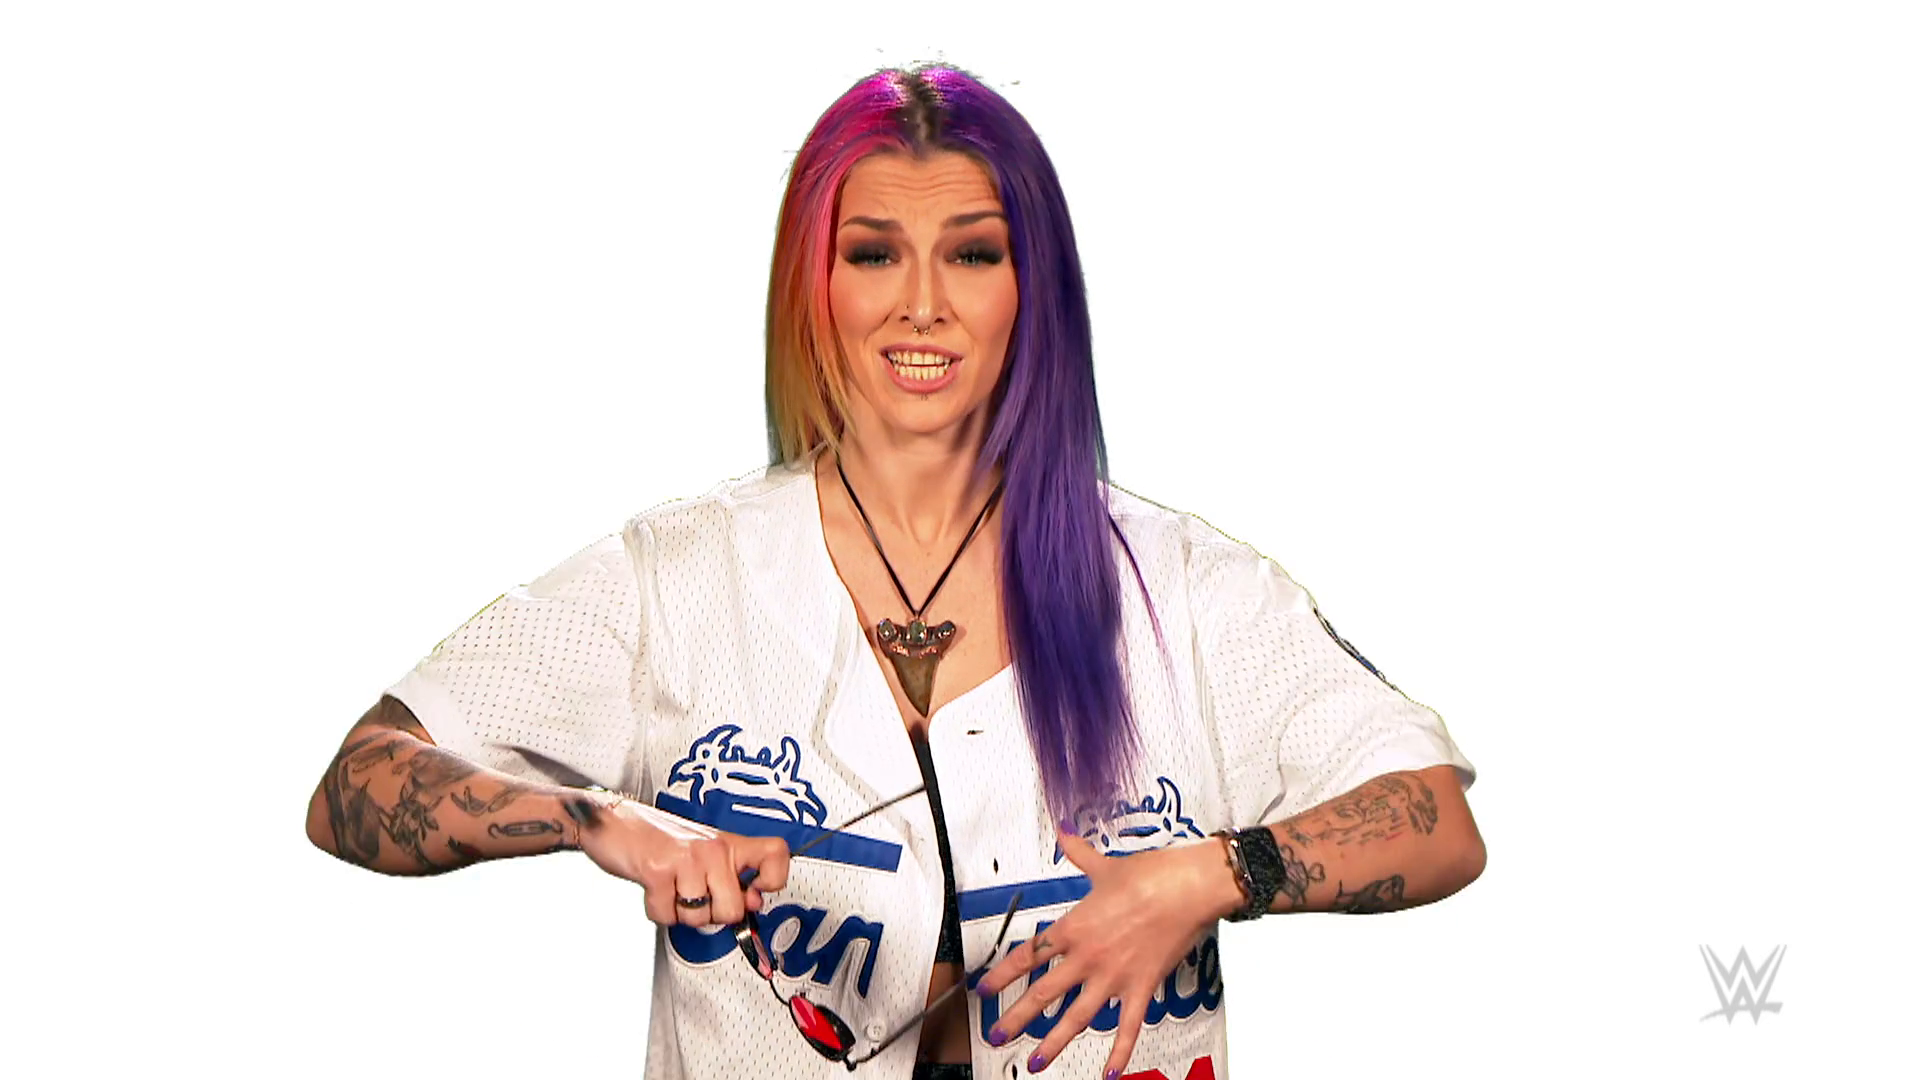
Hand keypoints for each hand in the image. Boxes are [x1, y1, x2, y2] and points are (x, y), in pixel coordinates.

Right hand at [577, 796, 790, 927]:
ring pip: (699, 918)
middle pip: (733, 910)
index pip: (777, 855)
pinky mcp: (659, 870)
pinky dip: (658, 911)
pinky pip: (667, 915)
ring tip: (671, 888)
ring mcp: (687, 859)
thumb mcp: (703, 853)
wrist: (614, 822)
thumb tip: (754, 901)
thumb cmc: (659, 839)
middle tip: (695, 895)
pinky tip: (655, 890)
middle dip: (711, 915)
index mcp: (728, 844)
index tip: (756, 890)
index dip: (774, 879)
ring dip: (680, 913)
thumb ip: (730, 876)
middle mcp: (713, 849)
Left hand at [974, 830, 1242, 1075]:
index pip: (1028, 954)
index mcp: (1074, 927)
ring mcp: (1113, 977)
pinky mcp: (1141, 988)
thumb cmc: (1149, 875)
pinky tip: (1110, 1073)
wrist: (1188, 888)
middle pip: (1043, 993)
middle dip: (1017, 1018)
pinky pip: (1127, 1027)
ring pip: (1076, 1018)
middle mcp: (1087, 957)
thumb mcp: (1105, 865)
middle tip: (996, 1035)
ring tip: (1035, 1064)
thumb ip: (1078, 853)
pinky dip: (1119, 1052)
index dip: (1002, 974)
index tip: (984, 990)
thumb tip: (1063, 831)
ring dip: (1054, 1043)